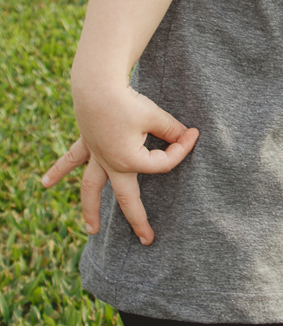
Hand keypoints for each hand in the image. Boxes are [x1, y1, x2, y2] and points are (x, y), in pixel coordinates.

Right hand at [42, 86, 198, 243]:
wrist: (97, 85)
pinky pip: (72, 160)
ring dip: (90, 209)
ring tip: (91, 231)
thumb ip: (171, 129)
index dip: (181, 149)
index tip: (193, 135)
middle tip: (147, 240)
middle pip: (126, 198)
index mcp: (130, 161)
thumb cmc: (127, 101)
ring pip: (91, 188)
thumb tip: (187, 134)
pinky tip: (45, 183)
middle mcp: (111, 164)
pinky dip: (58, 171)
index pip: (163, 164)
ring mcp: (96, 155)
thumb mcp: (155, 116)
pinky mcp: (87, 142)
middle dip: (138, 220)